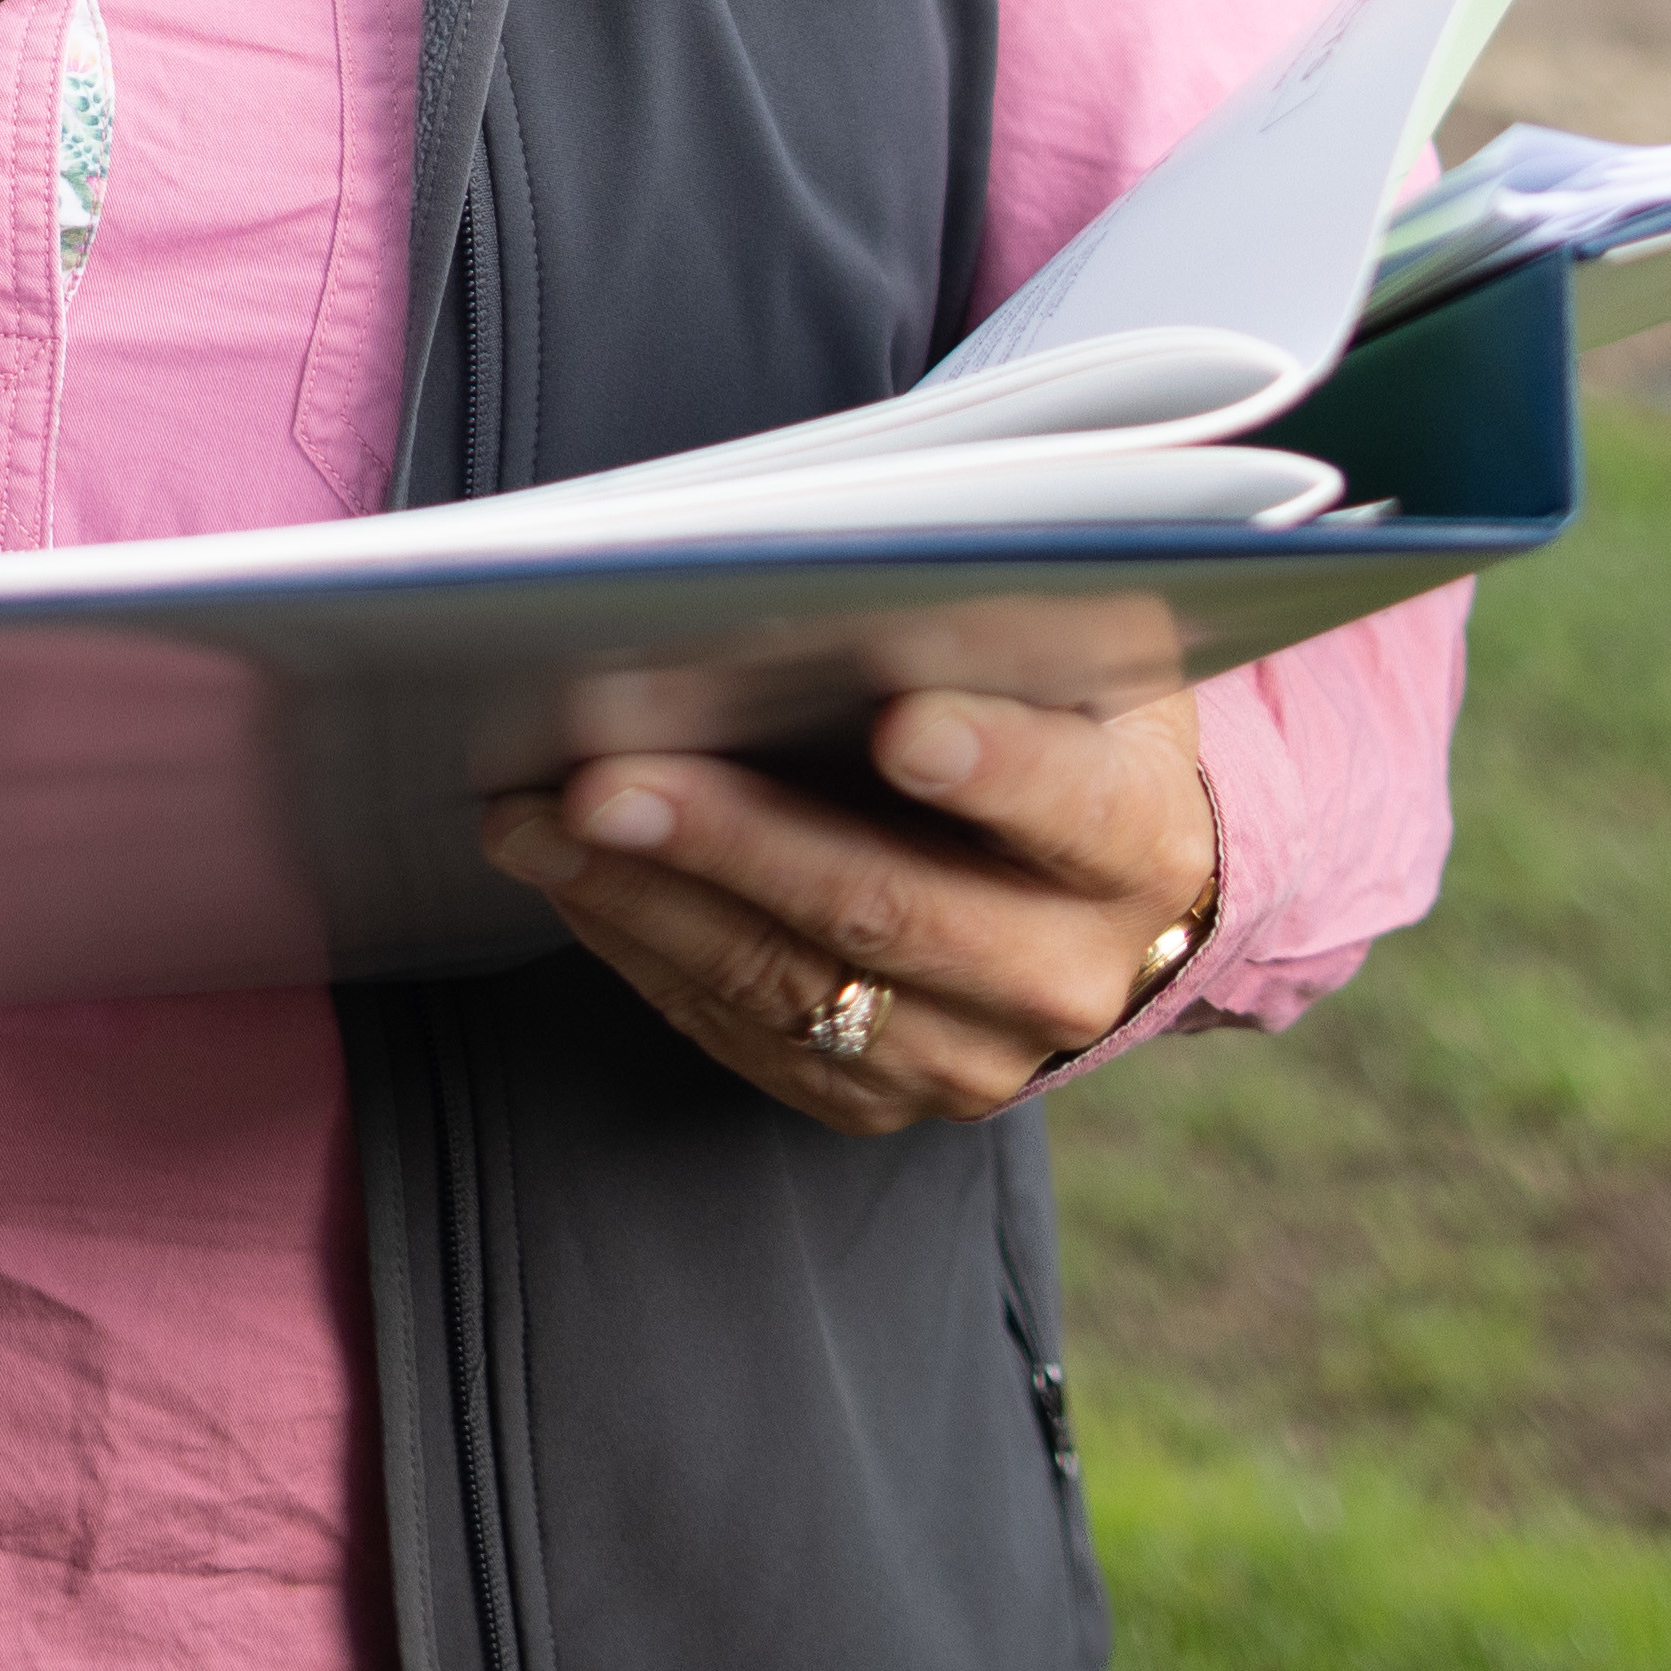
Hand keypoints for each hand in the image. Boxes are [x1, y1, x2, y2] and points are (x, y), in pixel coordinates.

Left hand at [479, 681, 1220, 1137]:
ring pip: (788, 984)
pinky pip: (741, 1031)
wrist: (1094, 902)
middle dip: (734, 839)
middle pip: (887, 909)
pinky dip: (644, 948)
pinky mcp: (875, 1099)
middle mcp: (1069, 975)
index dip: (992, 766)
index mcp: (1138, 843)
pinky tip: (571, 876)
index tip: (899, 719)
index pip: (1071, 804)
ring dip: (645, 897)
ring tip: (532, 817)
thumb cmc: (1059, 725)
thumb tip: (852, 571)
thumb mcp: (1075, 660)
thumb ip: (999, 627)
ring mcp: (969, 1058)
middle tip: (605, 778)